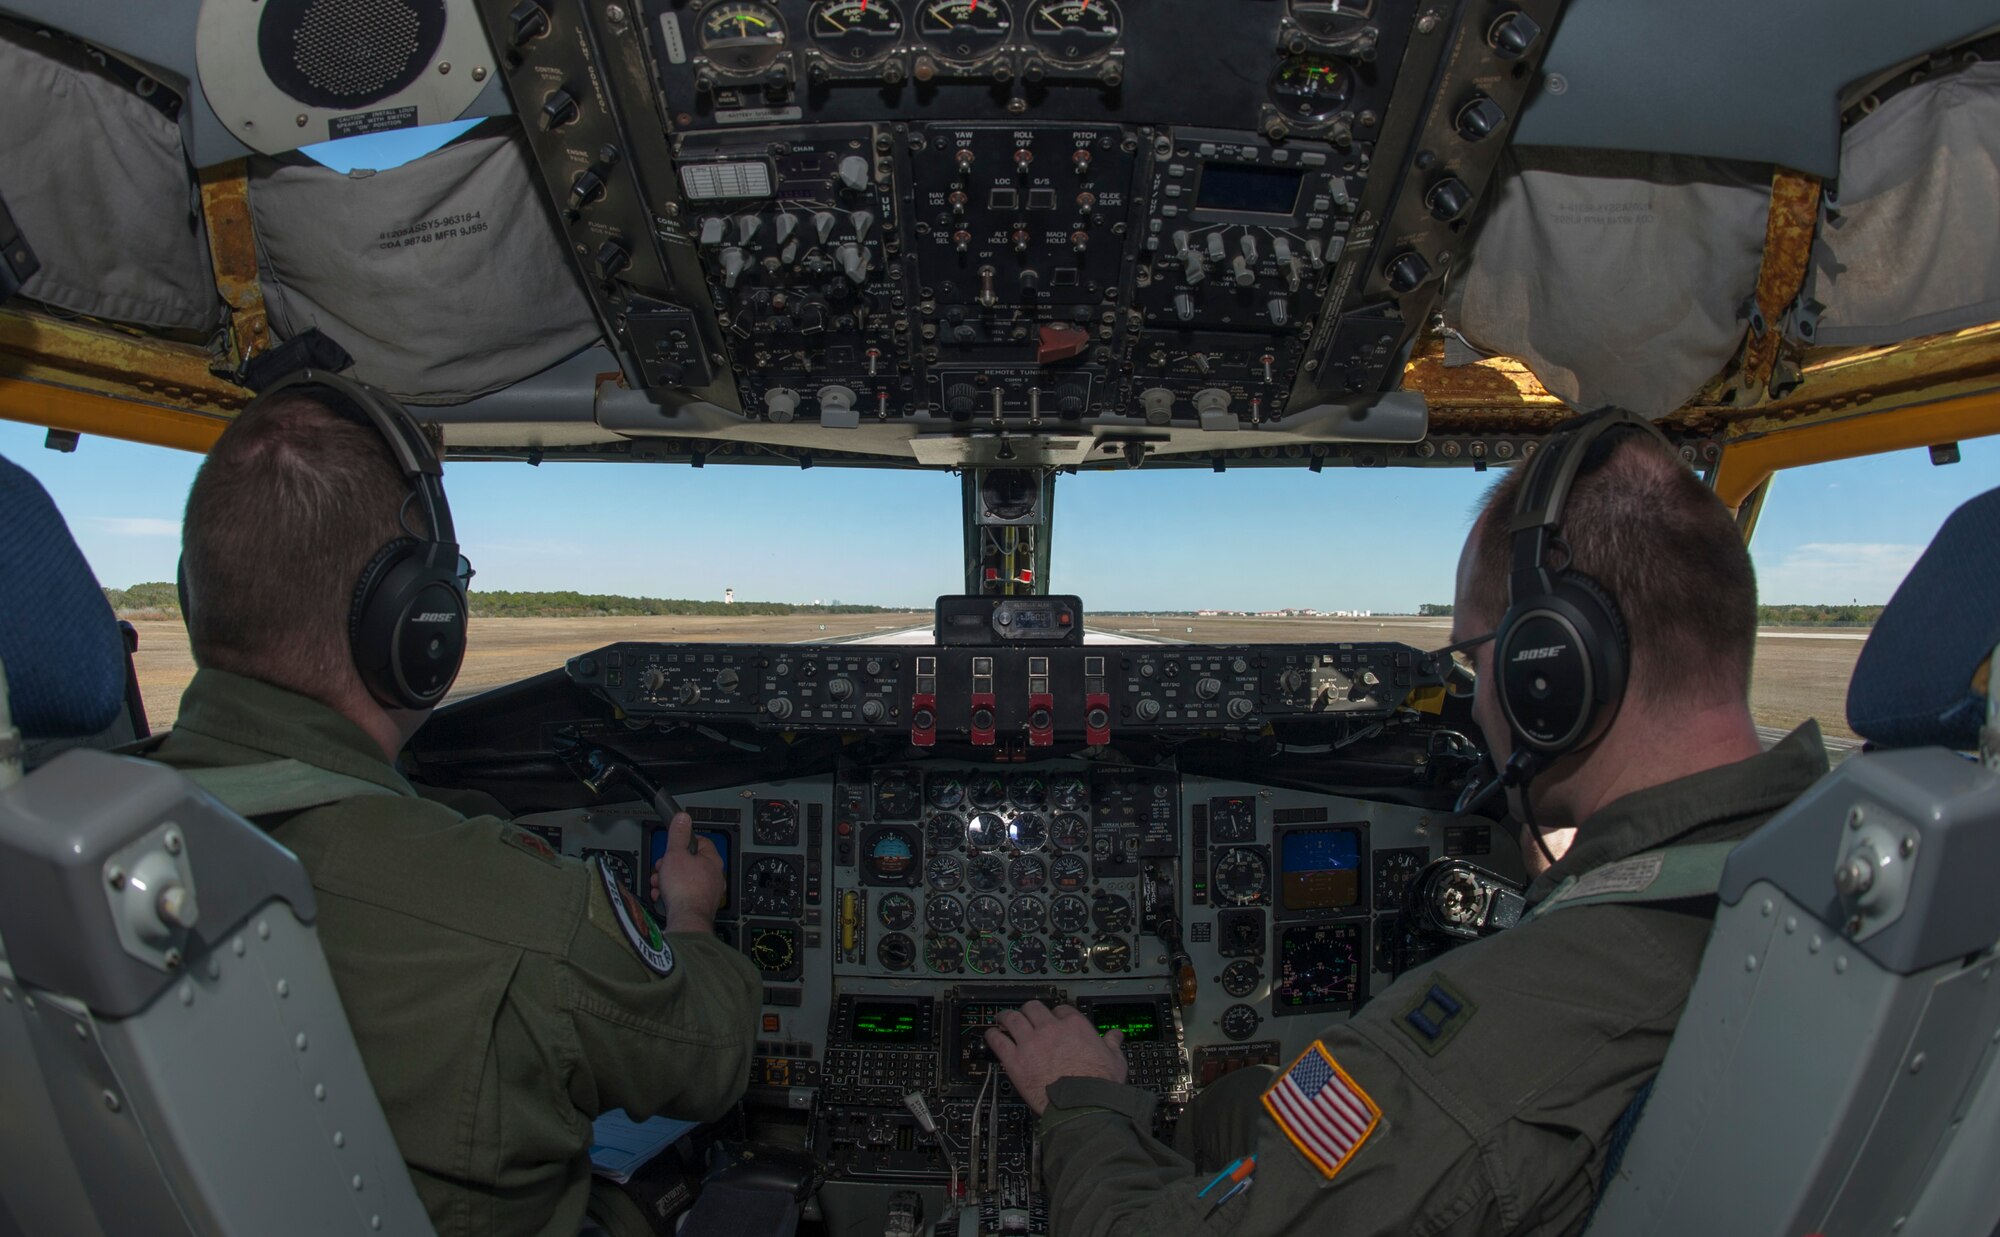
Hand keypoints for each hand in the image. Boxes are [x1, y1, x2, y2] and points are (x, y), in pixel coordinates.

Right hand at [649, 813, 724, 933]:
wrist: (686, 920)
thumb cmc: (685, 889)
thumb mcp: (675, 854)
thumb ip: (678, 835)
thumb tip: (683, 818)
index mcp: (712, 860)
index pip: (701, 841)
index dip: (683, 841)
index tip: (673, 844)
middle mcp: (714, 876)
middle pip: (689, 862)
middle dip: (670, 865)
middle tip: (662, 868)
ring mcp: (708, 892)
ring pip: (684, 880)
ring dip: (668, 880)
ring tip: (659, 884)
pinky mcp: (700, 906)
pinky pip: (684, 895)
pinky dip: (671, 894)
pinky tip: (663, 897)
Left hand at [985, 1001, 1127, 1114]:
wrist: (1083, 1105)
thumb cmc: (1098, 1085)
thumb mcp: (1114, 1060)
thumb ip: (1112, 1044)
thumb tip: (1116, 1036)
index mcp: (1075, 1026)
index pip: (1061, 1010)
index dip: (1055, 1015)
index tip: (1052, 1021)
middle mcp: (1050, 1029)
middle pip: (1033, 1008)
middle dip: (1028, 1011)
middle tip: (1025, 1015)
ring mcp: (1030, 1043)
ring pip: (1012, 1018)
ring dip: (1006, 1017)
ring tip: (1002, 1018)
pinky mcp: (1015, 1060)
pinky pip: (998, 1041)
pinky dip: (992, 1036)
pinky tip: (991, 1035)